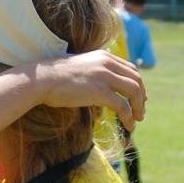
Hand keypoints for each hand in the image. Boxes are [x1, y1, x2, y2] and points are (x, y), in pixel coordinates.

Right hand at [26, 51, 146, 130]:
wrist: (41, 80)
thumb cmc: (54, 77)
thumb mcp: (79, 67)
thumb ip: (92, 71)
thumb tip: (98, 85)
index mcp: (104, 56)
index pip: (130, 68)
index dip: (138, 84)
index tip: (139, 97)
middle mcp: (107, 63)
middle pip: (136, 79)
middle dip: (142, 96)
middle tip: (141, 111)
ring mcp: (104, 77)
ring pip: (134, 91)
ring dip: (139, 107)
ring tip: (137, 119)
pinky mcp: (100, 92)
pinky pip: (123, 106)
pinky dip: (129, 116)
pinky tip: (129, 125)